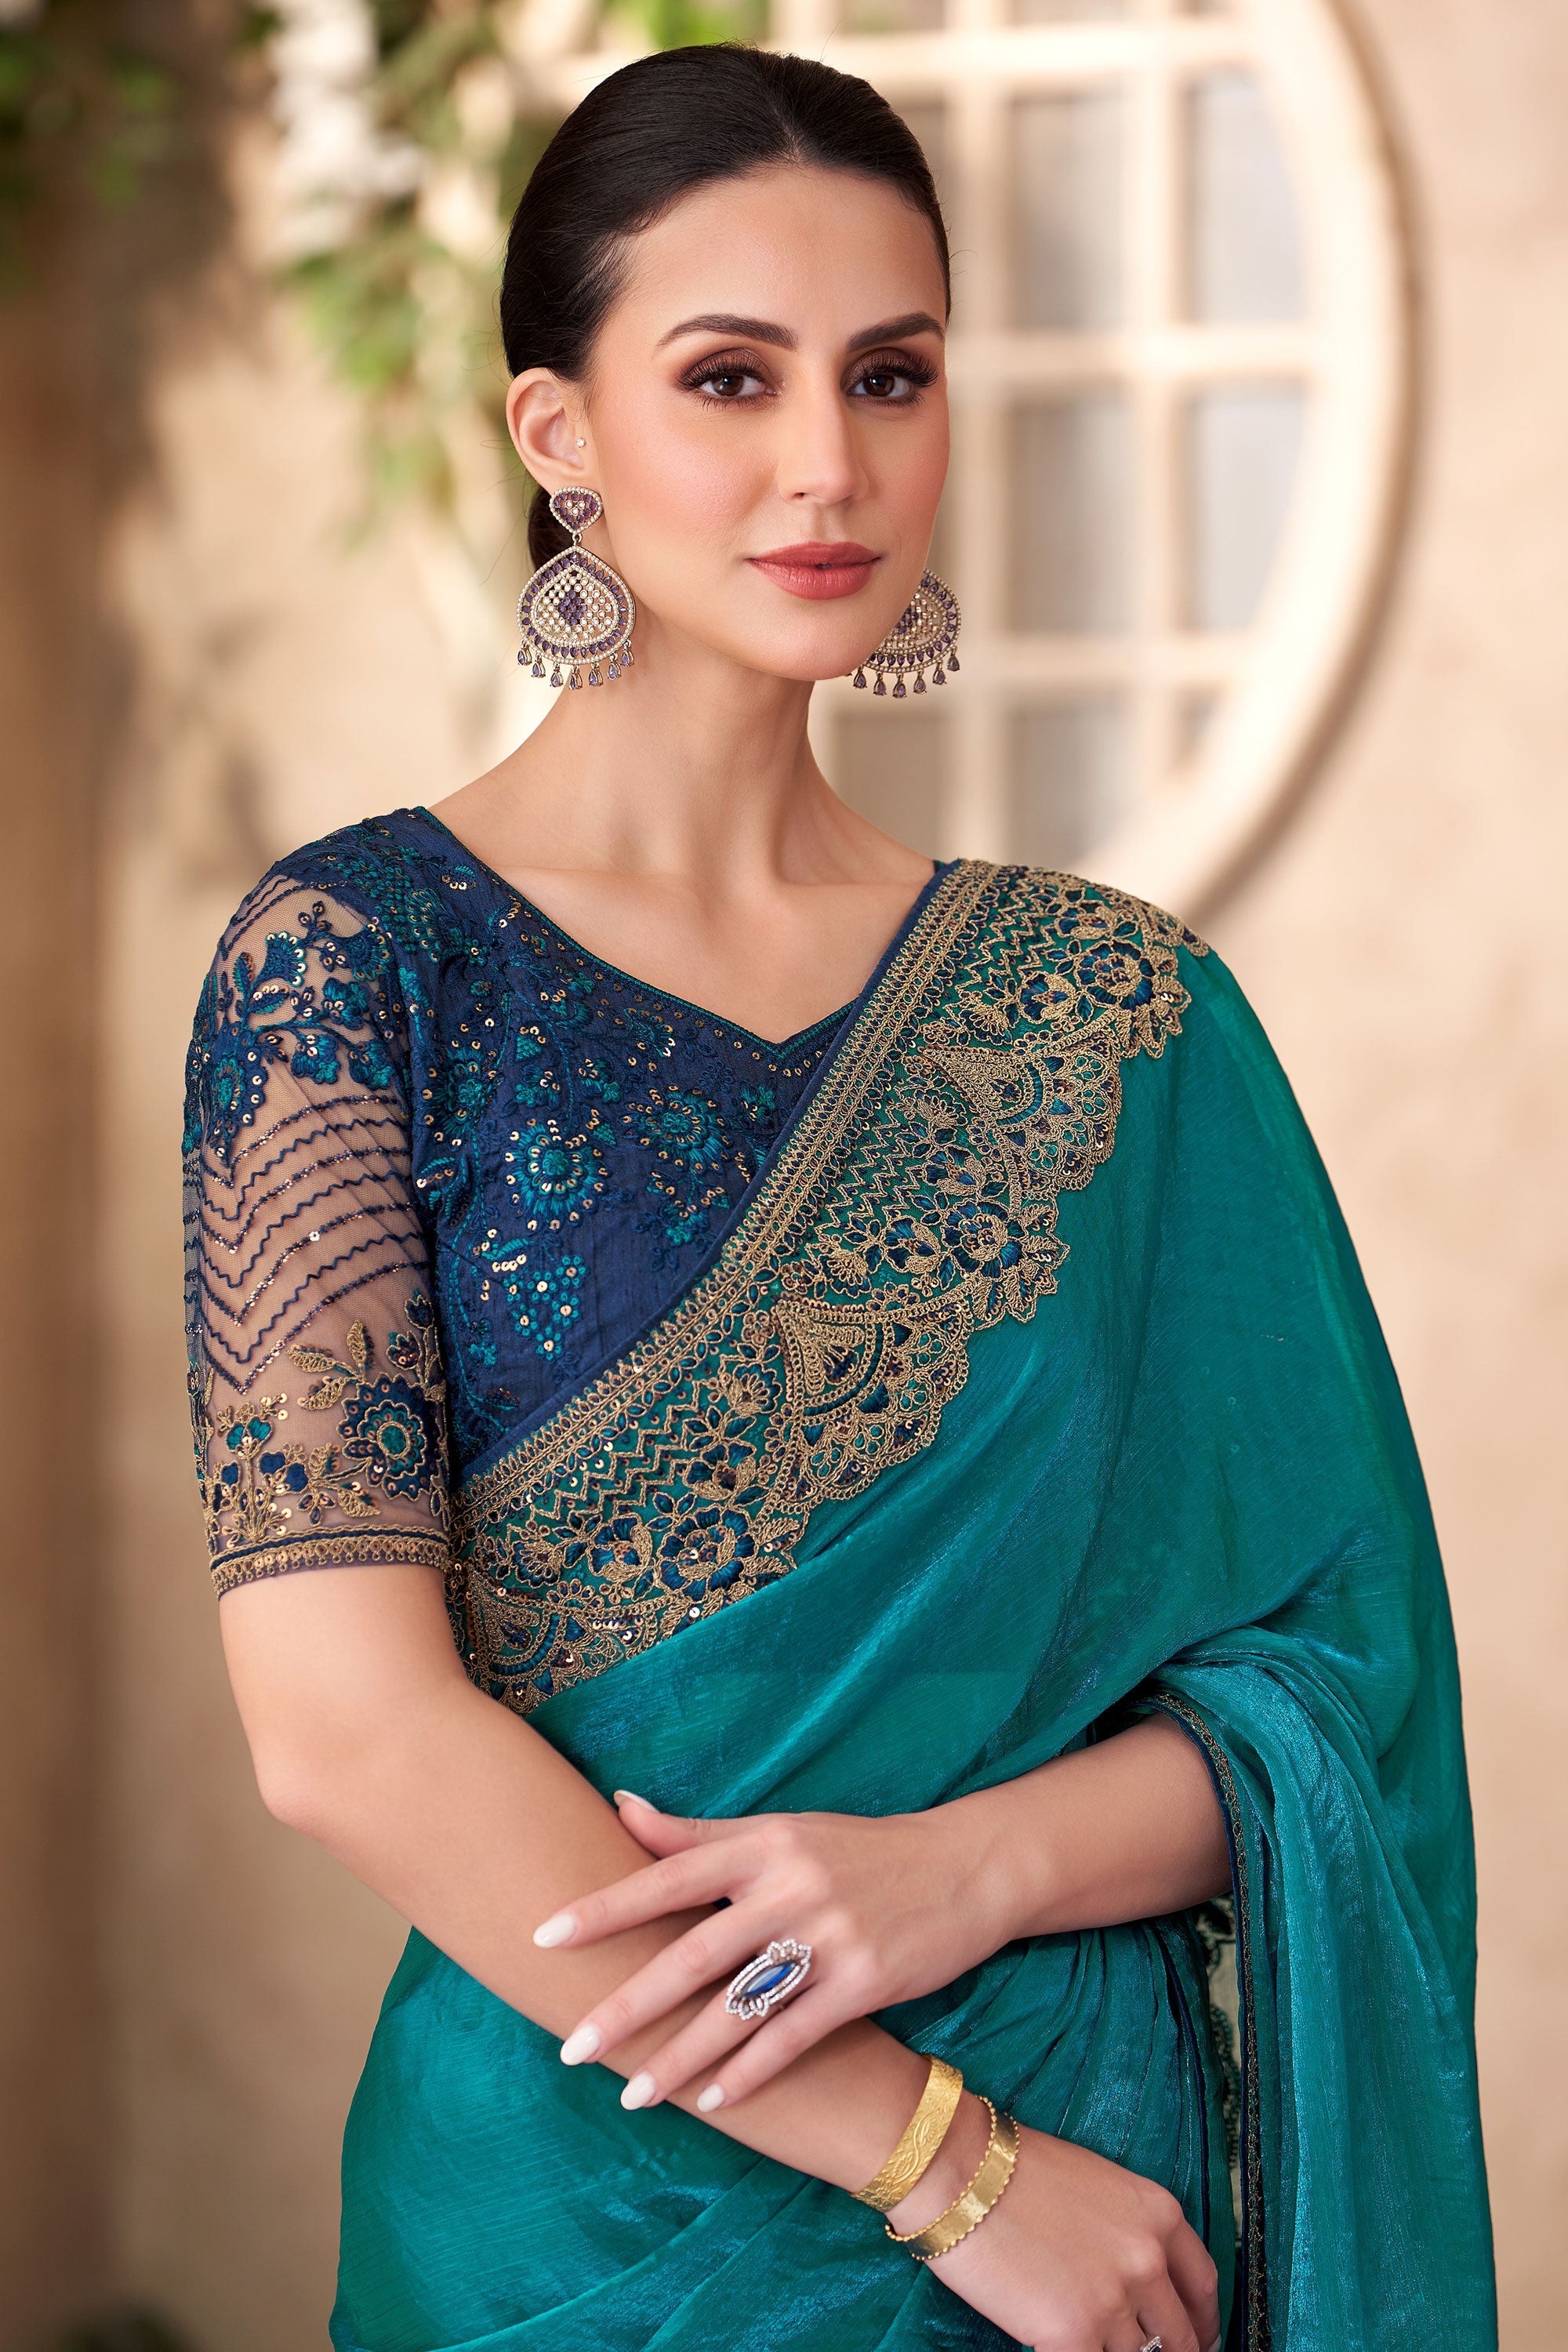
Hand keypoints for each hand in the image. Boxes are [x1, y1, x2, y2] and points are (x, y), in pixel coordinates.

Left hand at [532, 1791, 1014, 2108]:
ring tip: (631, 2093)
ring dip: (681, 2056)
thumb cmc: (857, 1849)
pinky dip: (752, 2071)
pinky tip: (714, 2101)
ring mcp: (830, 1936)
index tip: (545, 1934)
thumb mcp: (781, 1829)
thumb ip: (698, 1832)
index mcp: (762, 1844)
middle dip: (628, 2004)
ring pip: (739, 2007)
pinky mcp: (866, 1981)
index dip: (605, 1906)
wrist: (964, 1866)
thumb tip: (621, 1807)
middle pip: (692, 1953)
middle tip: (571, 2044)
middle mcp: (789, 1887)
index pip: (667, 1875)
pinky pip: (796, 2035)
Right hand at [886, 2096, 1222, 2351]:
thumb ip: (1129, 2234)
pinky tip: (1065, 2347)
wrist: (960, 2171)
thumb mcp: (1099, 2187)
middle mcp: (1148, 2260)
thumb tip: (1137, 2281)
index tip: (1197, 2338)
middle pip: (1181, 2335)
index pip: (1203, 2287)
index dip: (1202, 2322)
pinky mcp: (1075, 2336)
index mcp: (1160, 2214)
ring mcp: (1115, 2302)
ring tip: (1099, 2344)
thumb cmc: (1016, 2170)